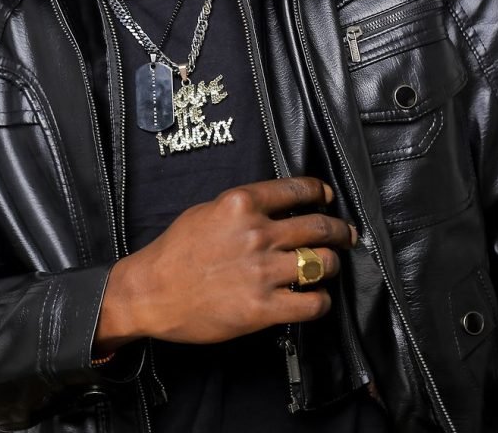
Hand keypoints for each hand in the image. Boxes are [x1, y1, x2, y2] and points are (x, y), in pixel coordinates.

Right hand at [94, 177, 355, 351]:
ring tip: (329, 266)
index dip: (319, 193)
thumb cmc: (175, 251)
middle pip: (318, 226)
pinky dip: (321, 300)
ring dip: (332, 264)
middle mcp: (256, 234)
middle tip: (345, 234)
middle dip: (338, 230)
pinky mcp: (263, 308)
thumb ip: (242, 206)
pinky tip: (316, 298)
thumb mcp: (206, 211)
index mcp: (240, 203)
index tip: (326, 198)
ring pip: (322, 263)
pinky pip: (312, 303)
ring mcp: (262, 271)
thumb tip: (275, 206)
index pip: (296, 190)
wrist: (152, 292)